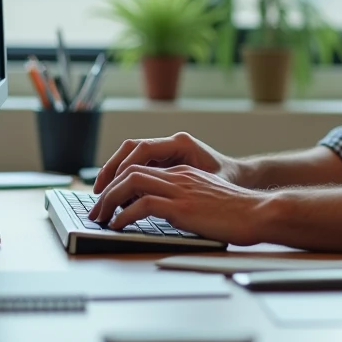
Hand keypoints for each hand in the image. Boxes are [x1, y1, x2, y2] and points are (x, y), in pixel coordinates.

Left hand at [87, 164, 268, 246]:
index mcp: (184, 174)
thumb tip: (168, 216)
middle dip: (107, 190)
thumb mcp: (208, 202)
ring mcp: (179, 189)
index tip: (108, 200)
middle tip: (96, 210)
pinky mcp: (181, 206)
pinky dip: (124, 216)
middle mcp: (178, 176)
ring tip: (100, 217)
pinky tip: (117, 226)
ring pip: (131, 183)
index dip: (120, 183)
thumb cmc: (239, 213)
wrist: (258, 212)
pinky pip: (142, 205)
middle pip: (130, 171)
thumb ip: (187, 203)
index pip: (142, 169)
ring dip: (109, 200)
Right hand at [93, 131, 239, 192]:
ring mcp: (167, 151)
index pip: (143, 150)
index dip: (123, 168)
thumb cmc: (229, 181)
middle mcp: (171, 143)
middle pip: (131, 150)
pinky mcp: (165, 162)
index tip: (111, 187)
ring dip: (114, 175)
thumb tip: (153, 197)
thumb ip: (183, 187)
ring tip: (102, 196)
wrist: (242, 177)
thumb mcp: (209, 185)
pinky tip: (118, 197)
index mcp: (181, 144)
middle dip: (111, 170)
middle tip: (98, 193)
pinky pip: (139, 167)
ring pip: (131, 157)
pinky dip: (125, 180)